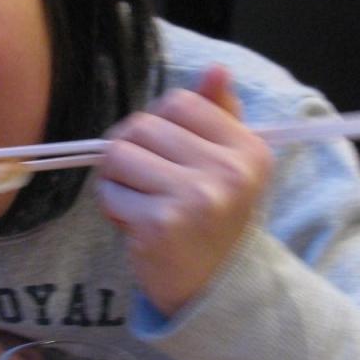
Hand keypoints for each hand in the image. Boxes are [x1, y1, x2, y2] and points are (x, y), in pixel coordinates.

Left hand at [96, 64, 272, 315]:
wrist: (214, 291)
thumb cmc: (213, 220)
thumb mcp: (227, 165)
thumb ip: (218, 114)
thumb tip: (215, 68)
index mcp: (248, 149)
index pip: (178, 102)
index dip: (158, 126)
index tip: (167, 156)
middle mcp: (228, 172)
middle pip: (141, 126)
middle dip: (131, 152)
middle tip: (148, 184)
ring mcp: (195, 199)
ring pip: (119, 155)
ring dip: (118, 181)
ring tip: (142, 204)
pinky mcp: (160, 225)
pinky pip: (110, 192)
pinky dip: (115, 208)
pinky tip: (138, 227)